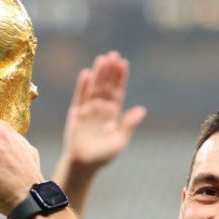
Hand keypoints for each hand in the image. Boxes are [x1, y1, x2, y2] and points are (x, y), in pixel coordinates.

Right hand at [61, 51, 145, 171]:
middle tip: (113, 54)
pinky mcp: (76, 113)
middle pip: (106, 86)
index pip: (118, 91)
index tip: (123, 63)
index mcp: (114, 114)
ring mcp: (88, 109)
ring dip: (97, 74)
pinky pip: (79, 96)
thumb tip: (142, 110)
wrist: (84, 164)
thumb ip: (129, 124)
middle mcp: (101, 109)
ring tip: (101, 59)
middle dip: (110, 71)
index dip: (120, 78)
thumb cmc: (104, 155)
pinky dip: (82, 86)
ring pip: (94, 88)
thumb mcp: (120, 140)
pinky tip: (86, 74)